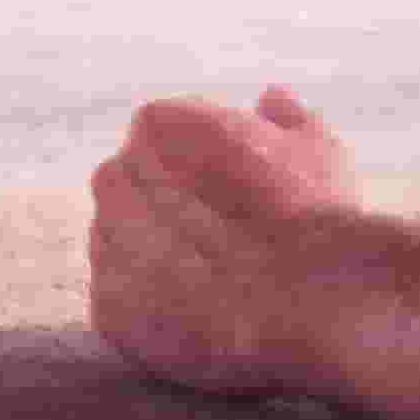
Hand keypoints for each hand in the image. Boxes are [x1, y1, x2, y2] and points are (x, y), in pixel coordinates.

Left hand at [88, 87, 364, 400]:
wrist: (309, 302)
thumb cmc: (316, 216)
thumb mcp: (316, 146)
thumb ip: (286, 118)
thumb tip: (272, 101)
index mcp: (157, 125)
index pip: (155, 135)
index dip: (192, 166)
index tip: (227, 192)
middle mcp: (116, 176)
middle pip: (125, 187)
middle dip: (159, 208)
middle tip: (215, 239)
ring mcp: (104, 245)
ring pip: (116, 246)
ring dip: (149, 259)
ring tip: (208, 282)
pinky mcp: (107, 310)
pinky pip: (117, 303)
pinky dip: (146, 311)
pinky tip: (193, 317)